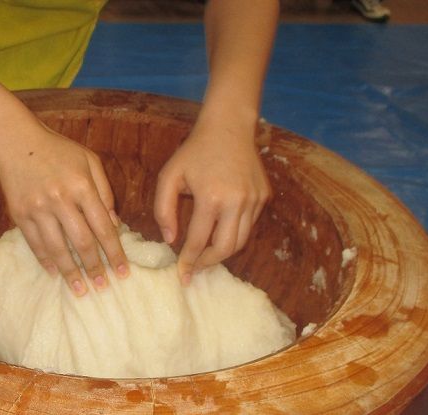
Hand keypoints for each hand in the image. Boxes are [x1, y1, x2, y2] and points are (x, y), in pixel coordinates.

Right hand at [0, 123, 128, 295]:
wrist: (16, 142)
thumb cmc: (58, 151)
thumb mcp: (89, 161)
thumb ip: (104, 192)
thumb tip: (114, 225)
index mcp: (82, 186)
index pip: (103, 227)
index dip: (114, 252)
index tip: (122, 272)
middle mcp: (60, 200)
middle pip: (82, 242)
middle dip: (94, 268)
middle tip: (102, 287)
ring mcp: (38, 209)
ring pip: (57, 248)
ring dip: (70, 272)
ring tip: (79, 289)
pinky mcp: (20, 214)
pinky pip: (35, 243)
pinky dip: (45, 260)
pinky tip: (55, 273)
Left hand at [154, 117, 269, 283]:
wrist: (229, 127)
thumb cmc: (194, 152)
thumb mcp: (169, 176)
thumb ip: (163, 209)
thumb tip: (171, 239)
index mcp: (211, 197)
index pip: (198, 240)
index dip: (188, 261)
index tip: (182, 275)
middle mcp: (237, 201)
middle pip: (225, 249)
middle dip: (208, 263)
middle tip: (195, 268)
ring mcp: (254, 199)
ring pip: (241, 241)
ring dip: (222, 252)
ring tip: (206, 255)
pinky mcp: (264, 196)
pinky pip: (249, 225)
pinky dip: (234, 233)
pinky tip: (220, 230)